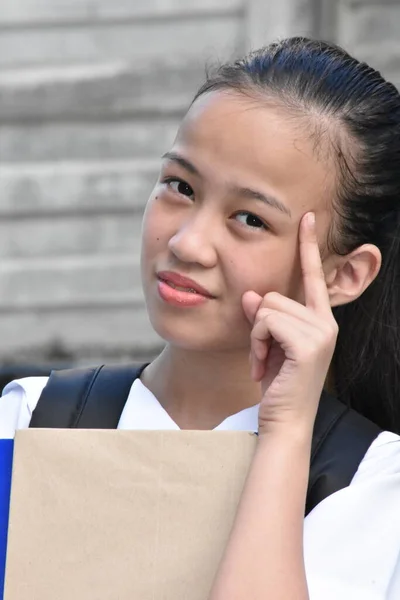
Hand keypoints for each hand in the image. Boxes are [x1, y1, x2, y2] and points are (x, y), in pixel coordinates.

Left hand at [242, 212, 337, 435]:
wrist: (283, 420)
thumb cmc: (277, 383)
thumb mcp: (268, 343)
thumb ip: (263, 316)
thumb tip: (252, 295)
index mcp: (320, 319)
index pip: (314, 276)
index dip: (309, 245)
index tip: (308, 217)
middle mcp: (326, 322)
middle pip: (274, 295)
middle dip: (259, 325)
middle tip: (264, 354)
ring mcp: (321, 332)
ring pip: (267, 307)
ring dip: (256, 337)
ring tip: (265, 361)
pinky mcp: (309, 343)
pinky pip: (265, 321)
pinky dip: (257, 344)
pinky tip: (263, 366)